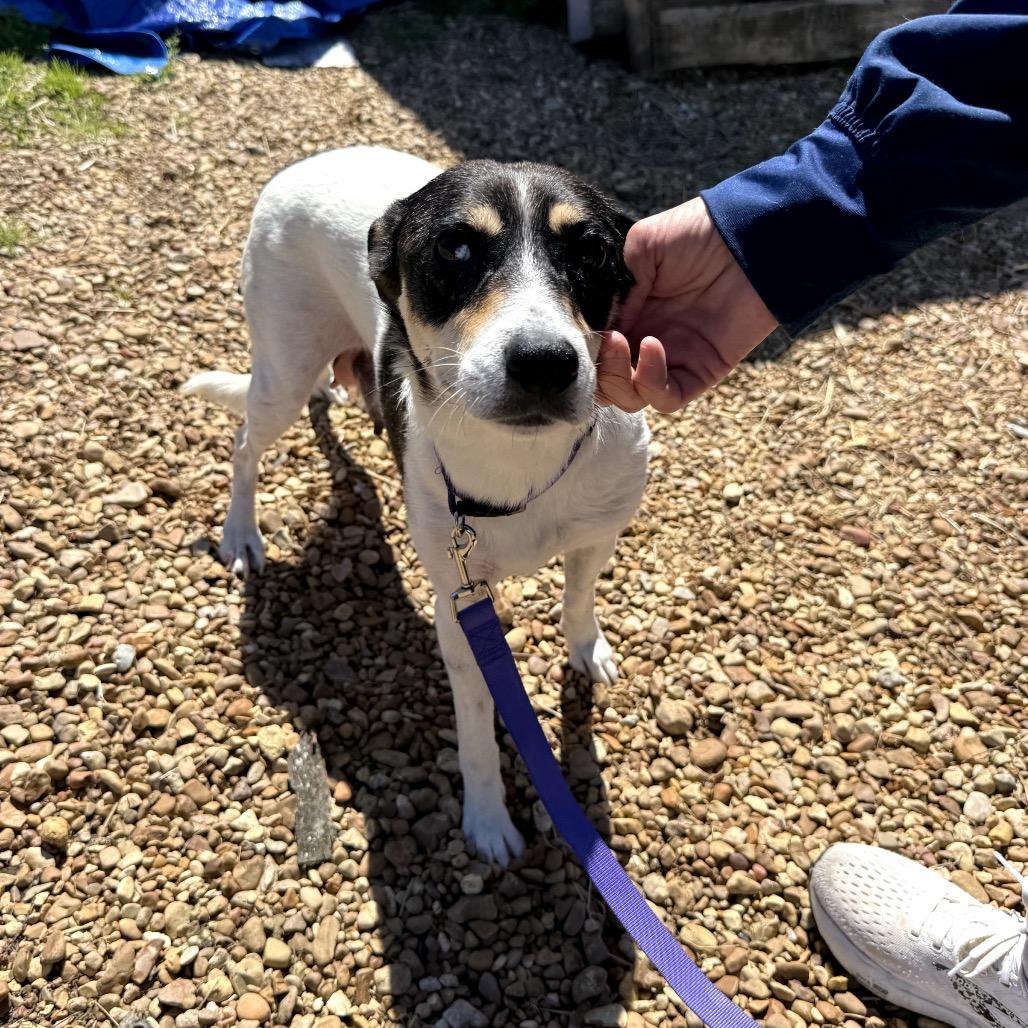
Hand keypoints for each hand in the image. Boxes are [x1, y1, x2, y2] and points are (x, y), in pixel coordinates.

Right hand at [598, 197, 778, 413]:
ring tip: (623, 342)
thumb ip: (612, 284)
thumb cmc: (695, 233)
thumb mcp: (640, 246)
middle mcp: (643, 342)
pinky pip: (666, 398)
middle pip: (605, 384)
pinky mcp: (699, 372)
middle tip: (603, 339)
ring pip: (630, 398)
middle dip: (596, 370)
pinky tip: (651, 346)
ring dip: (618, 379)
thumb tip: (600, 325)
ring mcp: (670, 360)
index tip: (574, 329)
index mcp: (626, 316)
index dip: (579, 348)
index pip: (591, 351)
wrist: (747, 235)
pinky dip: (651, 382)